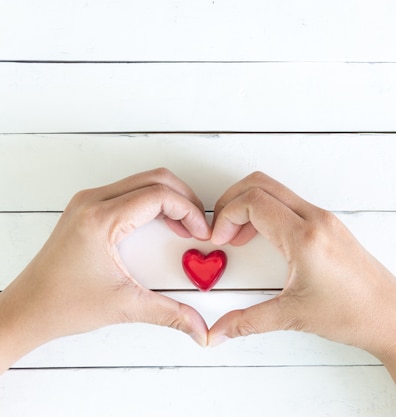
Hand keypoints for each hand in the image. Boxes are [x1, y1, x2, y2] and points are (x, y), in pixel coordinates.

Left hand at [0, 168, 210, 372]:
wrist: (27, 310)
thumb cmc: (62, 304)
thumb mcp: (124, 306)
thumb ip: (169, 314)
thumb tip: (199, 327)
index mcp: (100, 219)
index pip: (159, 195)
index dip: (189, 211)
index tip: (202, 233)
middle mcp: (92, 202)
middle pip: (154, 179)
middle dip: (185, 199)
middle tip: (199, 225)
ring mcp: (88, 203)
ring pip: (143, 181)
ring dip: (170, 198)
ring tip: (185, 226)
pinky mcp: (87, 209)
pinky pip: (129, 191)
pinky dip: (153, 202)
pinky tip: (163, 225)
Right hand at [207, 172, 395, 416]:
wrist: (392, 317)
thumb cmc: (353, 314)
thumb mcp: (293, 316)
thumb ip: (248, 321)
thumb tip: (217, 332)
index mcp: (305, 236)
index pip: (254, 201)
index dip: (226, 215)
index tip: (218, 239)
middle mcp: (316, 219)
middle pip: (261, 184)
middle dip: (232, 201)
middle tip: (221, 230)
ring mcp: (326, 220)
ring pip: (277, 191)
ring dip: (251, 205)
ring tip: (238, 237)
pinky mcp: (331, 227)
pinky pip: (292, 204)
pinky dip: (269, 211)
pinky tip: (264, 239)